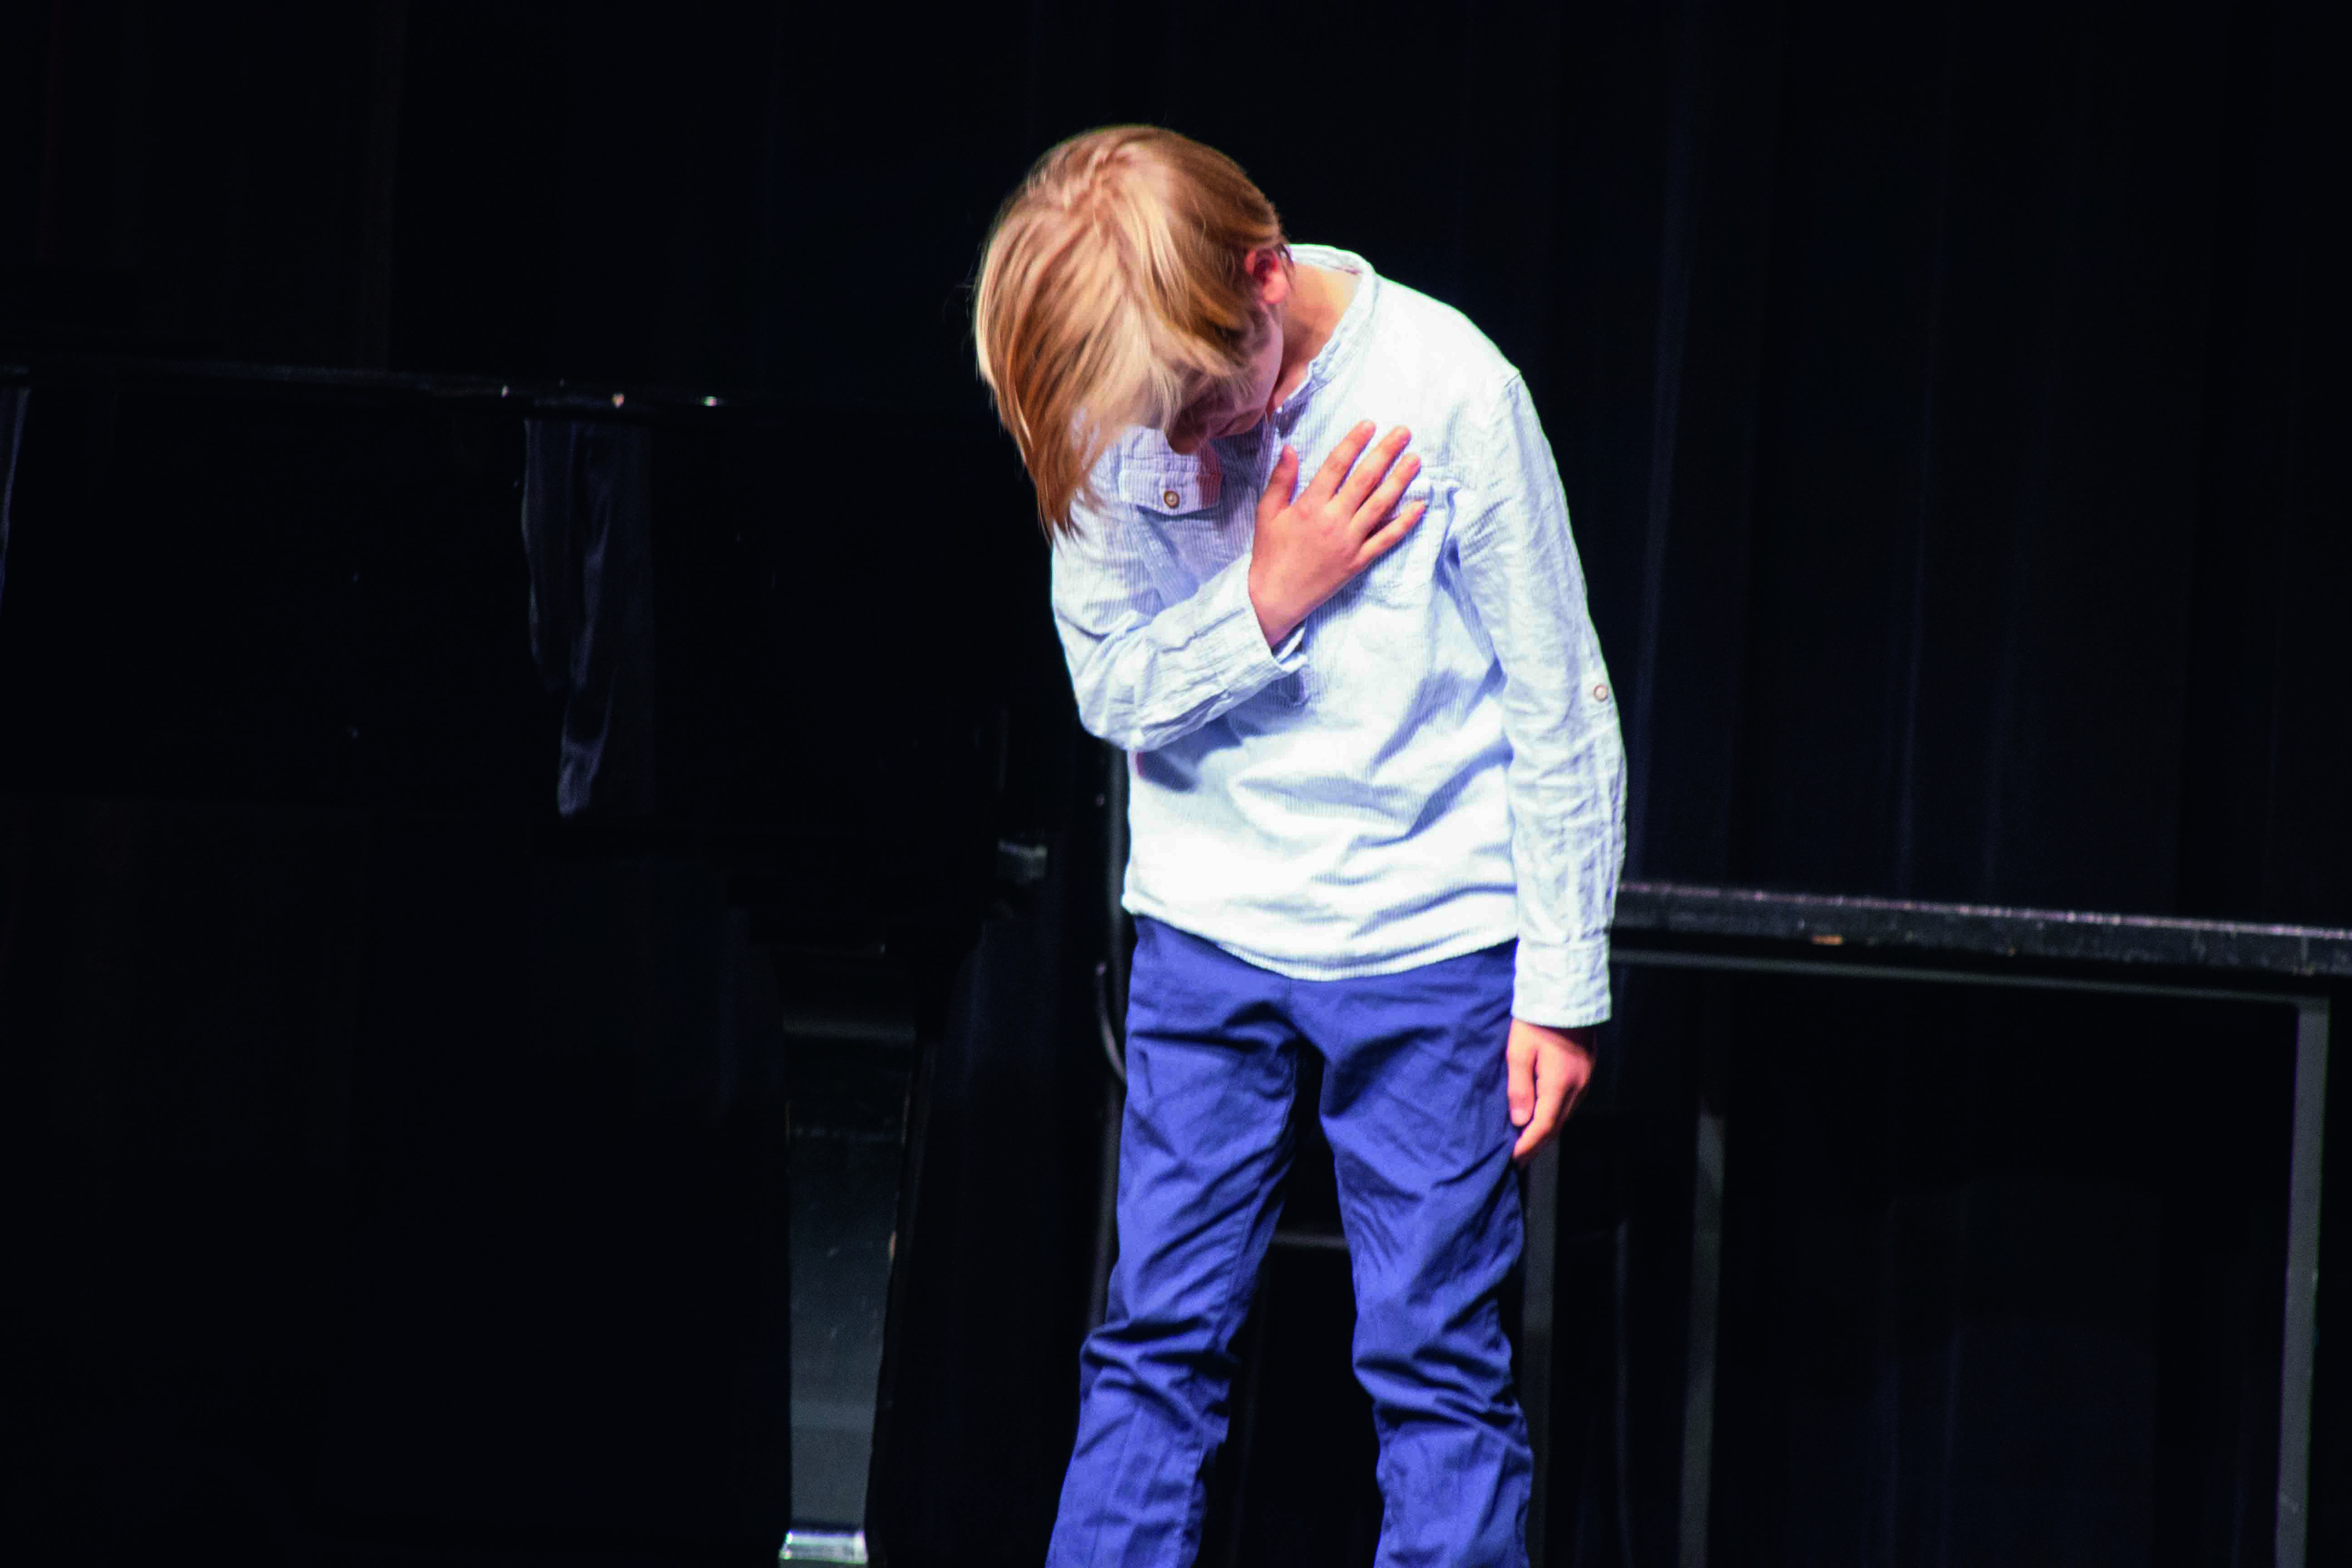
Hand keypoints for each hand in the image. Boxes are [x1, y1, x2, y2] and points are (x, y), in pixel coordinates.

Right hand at [1247, 421, 1426, 646]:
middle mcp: (1333, 521)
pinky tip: (1419, 505)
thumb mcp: (1267, 513)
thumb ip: (1280, 480)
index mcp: (1309, 506)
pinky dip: (1404, 522)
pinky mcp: (1358, 561)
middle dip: (1385, 453)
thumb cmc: (1269, 554)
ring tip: (1415, 459)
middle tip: (1403, 432)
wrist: (1274, 599)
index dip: (1354, 443)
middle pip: (1365, 480)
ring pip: (1380, 505)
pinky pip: (1386, 539)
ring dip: (1400, 480)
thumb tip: (1289, 448)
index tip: (1370, 424)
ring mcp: (1349, 542)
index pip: (1336, 466)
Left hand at [1507, 1018, 1593, 1166]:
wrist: (1565, 994)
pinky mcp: (1586, 1070)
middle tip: (1519, 1158)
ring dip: (1547, 1129)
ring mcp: (1585, 1079)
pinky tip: (1543, 1114)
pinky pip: (1570, 1101)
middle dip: (1537, 1143)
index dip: (1528, 1146)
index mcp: (1559, 1085)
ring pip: (1564, 1114)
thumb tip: (1520, 1121)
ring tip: (1527, 1140)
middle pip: (1556, 1125)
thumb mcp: (1519, 1053)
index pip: (1543, 1127)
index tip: (1513, 1160)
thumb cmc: (1537, 1021)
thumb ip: (1519, 1089)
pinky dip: (1555, 1113)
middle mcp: (1577, 1087)